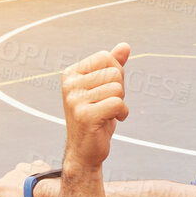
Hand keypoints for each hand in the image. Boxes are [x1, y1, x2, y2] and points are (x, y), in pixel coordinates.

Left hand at [0, 159, 54, 196]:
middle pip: (17, 186)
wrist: (49, 194)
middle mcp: (22, 168)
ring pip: (7, 194)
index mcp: (37, 166)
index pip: (30, 178)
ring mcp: (8, 177)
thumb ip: (50, 191)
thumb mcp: (56, 191)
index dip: (31, 192)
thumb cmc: (57, 195)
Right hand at [62, 43, 129, 169]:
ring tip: (109, 113)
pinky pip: (117, 103)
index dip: (116, 74)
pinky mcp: (85, 115)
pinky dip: (122, 113)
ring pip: (118, 89)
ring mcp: (75, 99)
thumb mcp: (104, 88)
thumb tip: (125, 46)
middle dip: (120, 90)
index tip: (107, 91)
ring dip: (121, 103)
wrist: (86, 150)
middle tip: (109, 105)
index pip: (106, 57)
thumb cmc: (97, 117)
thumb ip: (113, 66)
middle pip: (114, 73)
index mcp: (72, 73)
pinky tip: (113, 120)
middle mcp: (70, 84)